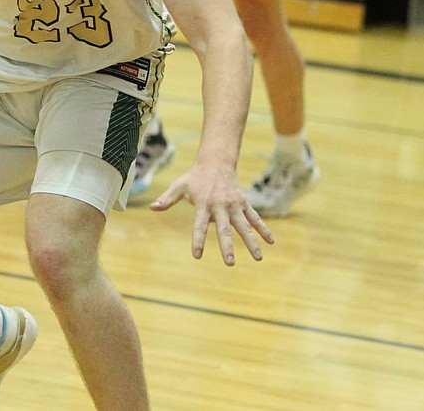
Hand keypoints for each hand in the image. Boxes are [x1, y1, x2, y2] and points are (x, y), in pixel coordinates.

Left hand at [150, 163, 273, 265]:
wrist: (217, 161)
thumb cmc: (195, 177)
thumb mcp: (179, 185)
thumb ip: (167, 199)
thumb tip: (152, 208)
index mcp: (204, 204)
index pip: (199, 226)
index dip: (198, 240)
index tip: (197, 255)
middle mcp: (220, 207)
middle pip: (225, 230)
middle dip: (227, 246)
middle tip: (230, 263)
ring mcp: (234, 206)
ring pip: (244, 226)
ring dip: (251, 242)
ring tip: (258, 258)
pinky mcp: (243, 203)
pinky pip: (255, 218)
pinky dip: (263, 229)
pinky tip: (271, 242)